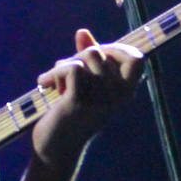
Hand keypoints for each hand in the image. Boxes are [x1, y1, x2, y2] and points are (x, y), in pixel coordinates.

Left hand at [32, 28, 142, 162]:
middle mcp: (118, 96)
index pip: (137, 59)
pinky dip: (53, 73)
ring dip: (63, 64)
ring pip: (86, 56)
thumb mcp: (83, 84)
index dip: (116, 49)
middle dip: (77, 56)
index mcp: (125, 92)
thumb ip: (86, 58)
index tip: (96, 57)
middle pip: (100, 51)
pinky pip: (72, 68)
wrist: (55, 149)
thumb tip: (82, 32)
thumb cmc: (69, 114)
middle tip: (63, 73)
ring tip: (54, 81)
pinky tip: (43, 84)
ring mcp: (100, 99)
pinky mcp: (79, 102)